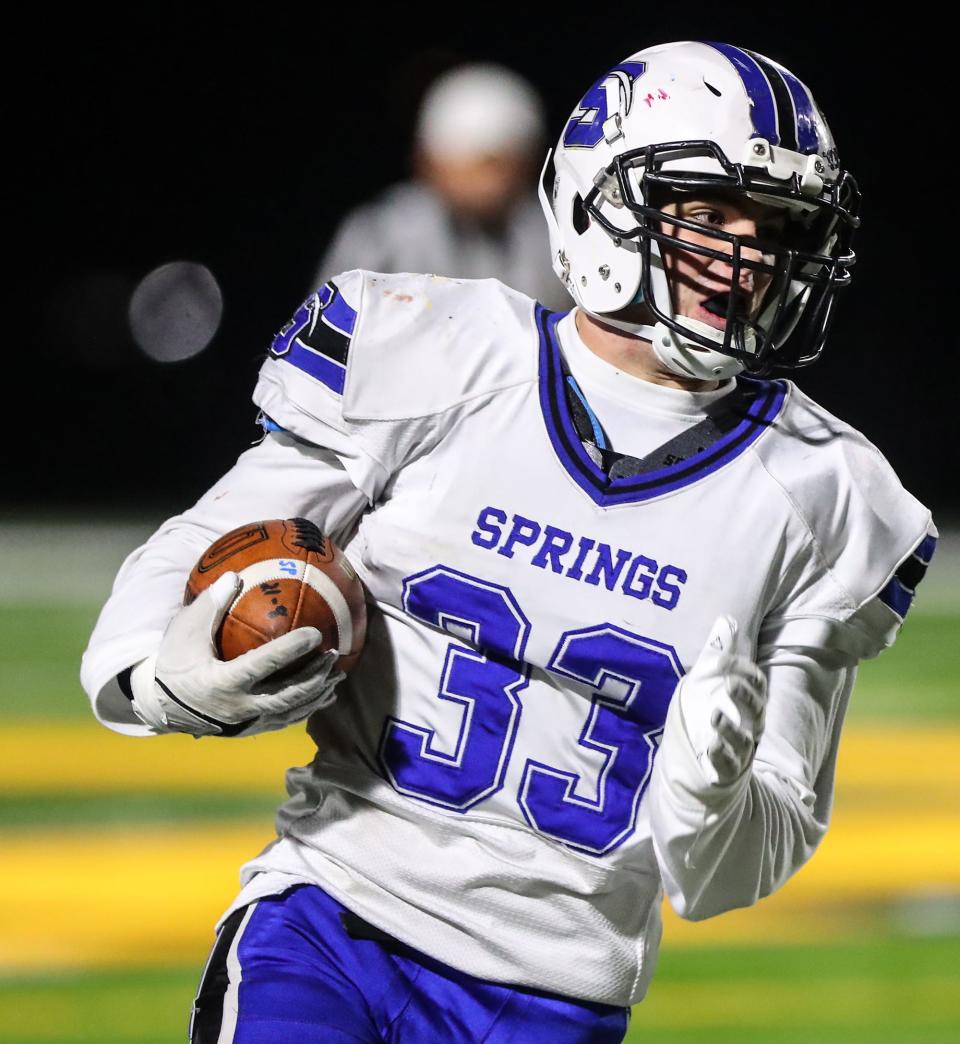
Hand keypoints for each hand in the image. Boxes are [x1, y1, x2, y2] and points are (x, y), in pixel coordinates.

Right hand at [129, 572, 344, 736]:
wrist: (160, 705)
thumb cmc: (175, 660)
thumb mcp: (184, 630)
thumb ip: (210, 604)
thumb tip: (235, 575)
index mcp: (221, 682)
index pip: (263, 664)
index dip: (291, 650)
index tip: (316, 633)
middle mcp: (237, 707)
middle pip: (286, 695)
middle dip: (314, 676)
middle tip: (333, 655)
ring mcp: (245, 722)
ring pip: (289, 711)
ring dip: (316, 694)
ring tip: (337, 676)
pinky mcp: (249, 729)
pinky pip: (284, 720)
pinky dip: (306, 708)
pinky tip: (324, 696)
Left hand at [678, 615, 767, 786]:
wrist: (697, 759)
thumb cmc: (706, 712)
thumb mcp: (708, 681)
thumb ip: (718, 653)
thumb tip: (726, 619)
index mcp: (748, 702)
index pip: (756, 685)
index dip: (745, 672)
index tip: (726, 661)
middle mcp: (749, 725)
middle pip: (755, 710)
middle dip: (744, 697)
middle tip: (729, 684)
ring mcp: (739, 749)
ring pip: (742, 739)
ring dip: (730, 728)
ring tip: (715, 716)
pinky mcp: (725, 769)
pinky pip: (728, 764)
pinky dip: (720, 755)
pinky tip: (709, 746)